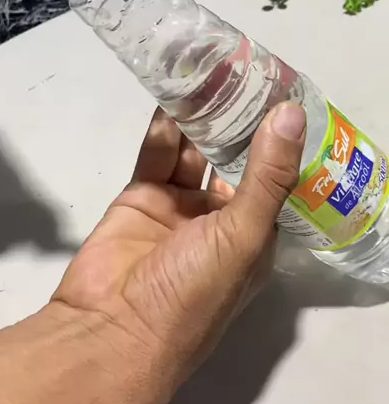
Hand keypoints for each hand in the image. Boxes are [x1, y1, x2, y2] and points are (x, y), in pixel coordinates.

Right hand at [0, 103, 305, 403]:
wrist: (111, 330)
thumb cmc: (193, 292)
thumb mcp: (243, 235)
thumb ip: (268, 174)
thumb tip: (292, 114)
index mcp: (255, 235)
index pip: (275, 177)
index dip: (280, 140)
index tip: (283, 93)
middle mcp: (220, 219)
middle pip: (233, 159)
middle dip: (237, 123)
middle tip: (241, 72)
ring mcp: (178, 206)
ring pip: (194, 152)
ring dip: (201, 120)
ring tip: (207, 75)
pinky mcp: (140, 196)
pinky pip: (158, 156)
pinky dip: (165, 130)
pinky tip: (172, 99)